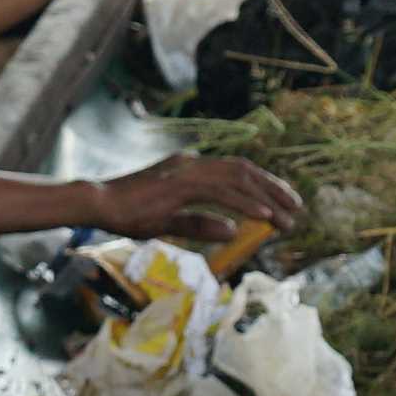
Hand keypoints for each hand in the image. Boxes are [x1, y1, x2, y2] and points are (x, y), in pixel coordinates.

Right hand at [92, 154, 308, 241]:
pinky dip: (245, 204)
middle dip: (274, 189)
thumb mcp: (170, 223)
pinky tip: (264, 217)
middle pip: (243, 171)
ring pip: (237, 179)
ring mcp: (186, 170)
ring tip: (288, 217)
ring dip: (266, 198)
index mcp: (190, 168)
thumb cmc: (127, 215)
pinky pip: (220, 192)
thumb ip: (201, 226)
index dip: (262, 186)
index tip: (282, 204)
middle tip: (297, 208)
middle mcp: (192, 163)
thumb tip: (234, 231)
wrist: (97, 205)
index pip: (235, 172)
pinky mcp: (179, 184)